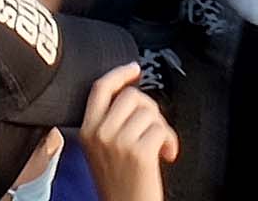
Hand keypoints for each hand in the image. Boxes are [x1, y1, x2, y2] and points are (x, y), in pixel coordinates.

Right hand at [80, 65, 180, 200]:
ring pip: (149, 111)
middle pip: (131, 96)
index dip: (119, 73)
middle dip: (150, 109)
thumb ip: (108, 122)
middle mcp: (100, 133)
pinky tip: (167, 155)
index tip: (133, 70)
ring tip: (160, 147)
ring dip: (162, 128)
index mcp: (86, 130)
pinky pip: (162, 129)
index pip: (100, 88)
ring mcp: (118, 142)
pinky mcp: (139, 152)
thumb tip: (132, 96)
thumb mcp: (101, 150)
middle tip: (154, 130)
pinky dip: (171, 141)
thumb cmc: (119, 186)